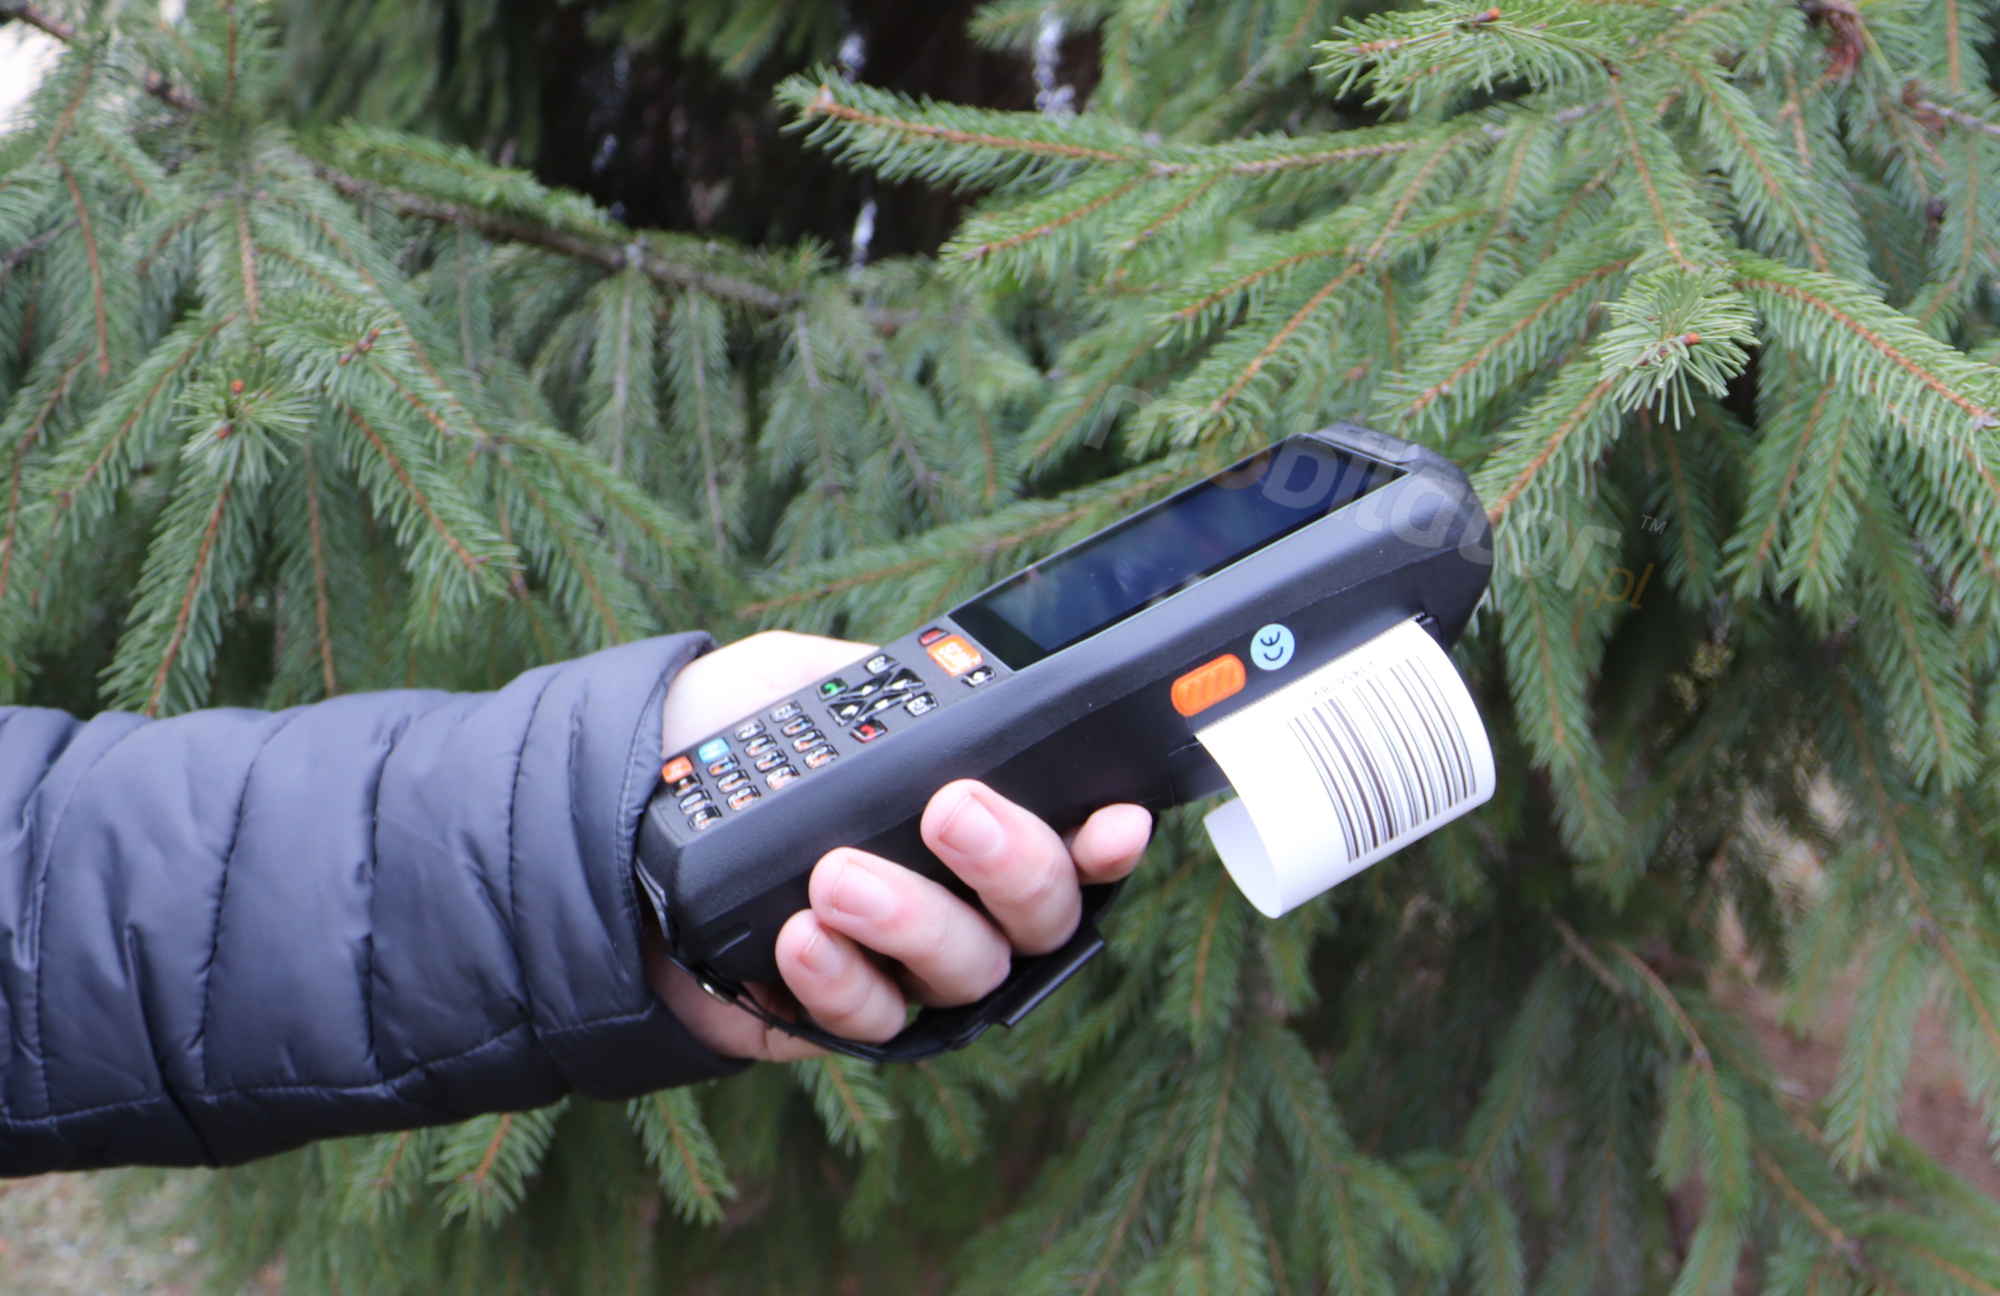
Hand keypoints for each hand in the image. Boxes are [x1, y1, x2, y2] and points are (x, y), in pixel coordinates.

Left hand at [646, 631, 1152, 1061]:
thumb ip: (900, 688)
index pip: (1077, 839)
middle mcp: (963, 899)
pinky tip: (800, 934)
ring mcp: (906, 967)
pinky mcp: (838, 1020)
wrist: (610, 812)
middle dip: (1012, 861)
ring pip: (968, 971)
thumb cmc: (726, 740)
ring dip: (913, 918)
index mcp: (979, 815)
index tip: (1112, 820)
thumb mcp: (816, 680)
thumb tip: (971, 692)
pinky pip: (873, 1021)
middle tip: (951, 810)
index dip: (1109, 838)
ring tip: (838, 875)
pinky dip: (845, 980)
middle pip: (1042, 914)